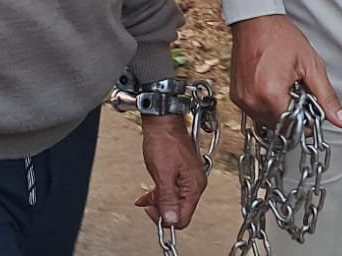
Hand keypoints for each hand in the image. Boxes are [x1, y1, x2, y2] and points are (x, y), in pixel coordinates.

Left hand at [134, 114, 207, 229]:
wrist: (161, 120)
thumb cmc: (164, 140)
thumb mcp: (163, 173)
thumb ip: (167, 199)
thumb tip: (171, 220)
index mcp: (194, 185)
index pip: (183, 217)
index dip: (166, 218)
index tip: (151, 211)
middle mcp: (195, 183)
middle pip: (179, 210)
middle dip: (161, 209)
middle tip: (148, 203)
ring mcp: (188, 177)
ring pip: (174, 201)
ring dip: (159, 201)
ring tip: (146, 196)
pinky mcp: (181, 172)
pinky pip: (171, 190)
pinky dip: (160, 193)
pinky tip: (149, 193)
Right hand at [231, 14, 341, 129]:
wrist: (255, 20)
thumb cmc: (279, 36)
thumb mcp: (311, 65)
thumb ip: (327, 97)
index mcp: (272, 95)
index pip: (295, 127)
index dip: (306, 116)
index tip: (307, 101)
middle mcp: (253, 101)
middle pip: (281, 126)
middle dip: (292, 112)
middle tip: (295, 88)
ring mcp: (242, 99)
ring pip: (267, 120)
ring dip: (278, 109)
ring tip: (282, 84)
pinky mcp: (235, 96)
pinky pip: (254, 111)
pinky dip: (264, 103)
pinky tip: (270, 84)